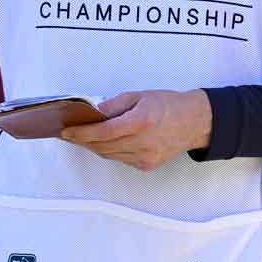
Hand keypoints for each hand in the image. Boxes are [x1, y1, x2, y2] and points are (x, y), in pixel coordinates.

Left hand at [60, 89, 211, 170]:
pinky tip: (105, 143)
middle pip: (102, 146)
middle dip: (83, 140)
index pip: (102, 132)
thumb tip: (93, 113)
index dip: (81, 133)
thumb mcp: (140, 96)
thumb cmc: (169, 105)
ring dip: (94, 147)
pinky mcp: (147, 165)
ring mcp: (145, 157)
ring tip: (83, 138)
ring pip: (109, 155)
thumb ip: (114, 104)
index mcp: (141, 122)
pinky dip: (110, 151)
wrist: (195, 122)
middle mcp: (143, 142)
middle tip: (70, 133)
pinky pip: (120, 159)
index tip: (66, 131)